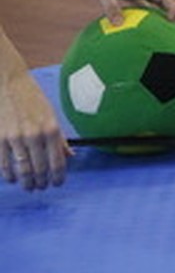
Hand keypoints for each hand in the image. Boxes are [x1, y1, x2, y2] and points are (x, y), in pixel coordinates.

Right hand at [1, 39, 69, 190]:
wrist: (9, 84)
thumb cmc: (33, 99)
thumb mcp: (52, 115)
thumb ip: (59, 138)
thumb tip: (69, 156)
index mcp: (51, 129)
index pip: (57, 162)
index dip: (58, 177)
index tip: (58, 183)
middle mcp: (34, 135)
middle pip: (40, 169)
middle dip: (42, 182)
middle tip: (42, 187)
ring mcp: (15, 138)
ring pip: (22, 170)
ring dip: (27, 183)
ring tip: (30, 187)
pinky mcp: (0, 139)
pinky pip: (4, 164)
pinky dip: (9, 175)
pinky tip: (13, 179)